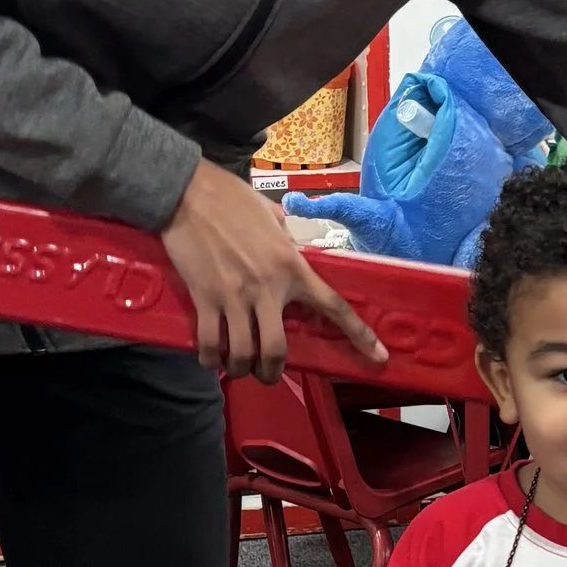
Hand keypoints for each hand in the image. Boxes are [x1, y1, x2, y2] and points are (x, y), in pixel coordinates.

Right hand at [159, 159, 386, 382]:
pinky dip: (210, 358)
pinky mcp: (204, 298)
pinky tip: (211, 358)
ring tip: (238, 368)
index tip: (379, 356)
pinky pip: (210, 343)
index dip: (359, 335)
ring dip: (241, 369)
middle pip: (276, 350)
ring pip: (243, 353)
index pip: (333, 306)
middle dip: (272, 372)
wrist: (188, 192)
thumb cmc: (231, 199)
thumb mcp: (272, 218)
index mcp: (292, 266)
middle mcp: (268, 288)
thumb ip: (286, 241)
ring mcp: (235, 296)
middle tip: (267, 374)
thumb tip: (290, 249)